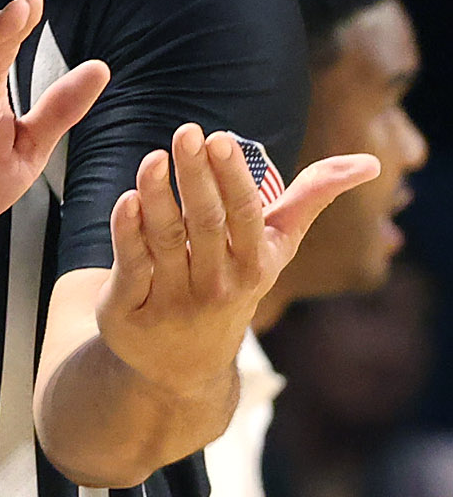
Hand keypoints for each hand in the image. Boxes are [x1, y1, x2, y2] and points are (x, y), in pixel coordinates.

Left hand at [99, 125, 379, 392]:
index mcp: (253, 265)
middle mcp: (216, 284)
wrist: (184, 365)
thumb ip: (310, 200)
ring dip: (157, 196)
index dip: (232, 178)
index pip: (245, 216)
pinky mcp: (131, 310)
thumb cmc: (232, 284)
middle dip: (196, 175)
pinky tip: (127, 199)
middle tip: (186, 131)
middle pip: (204, 222)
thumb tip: (369, 163)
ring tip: (153, 159)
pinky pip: (131, 265)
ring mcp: (173, 300)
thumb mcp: (274, 249)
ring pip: (164, 240)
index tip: (219, 138)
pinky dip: (128, 232)